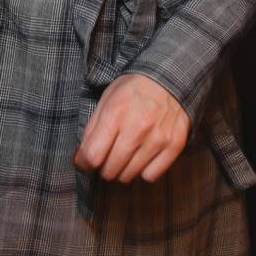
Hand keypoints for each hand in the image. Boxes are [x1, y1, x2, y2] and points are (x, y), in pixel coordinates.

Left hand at [72, 73, 189, 183]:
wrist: (168, 79)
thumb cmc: (133, 90)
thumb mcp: (107, 99)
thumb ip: (92, 129)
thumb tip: (81, 158)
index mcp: (115, 113)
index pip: (93, 155)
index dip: (84, 163)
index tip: (85, 162)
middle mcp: (137, 128)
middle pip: (110, 169)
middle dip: (103, 167)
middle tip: (107, 157)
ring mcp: (157, 138)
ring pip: (129, 175)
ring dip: (123, 169)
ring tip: (125, 155)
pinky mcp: (174, 146)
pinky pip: (151, 176)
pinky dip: (144, 171)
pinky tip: (142, 156)